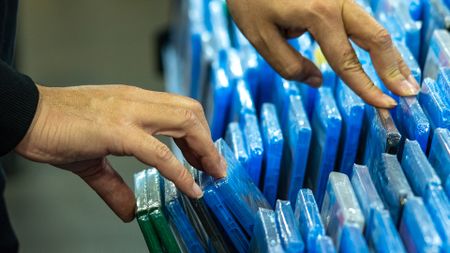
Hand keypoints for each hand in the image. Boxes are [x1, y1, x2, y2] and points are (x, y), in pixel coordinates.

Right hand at [15, 84, 225, 221]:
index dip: (198, 132)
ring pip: (184, 122)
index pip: (179, 108)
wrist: (25, 116)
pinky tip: (191, 188)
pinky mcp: (117, 131)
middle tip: (215, 167)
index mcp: (134, 101)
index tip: (205, 155)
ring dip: (204, 150)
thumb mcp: (93, 160)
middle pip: (191, 111)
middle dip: (208, 140)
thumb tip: (129, 210)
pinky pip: (159, 152)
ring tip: (212, 174)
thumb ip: (114, 186)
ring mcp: (128, 113)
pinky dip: (180, 171)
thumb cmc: (57, 128)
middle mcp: (137, 101)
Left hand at [227, 0, 419, 107]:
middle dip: (394, 68)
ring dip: (389, 55)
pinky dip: (374, 43)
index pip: (348, 61)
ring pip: (373, 28)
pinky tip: (381, 58)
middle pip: (377, 37)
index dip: (368, 87)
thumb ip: (289, 65)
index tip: (384, 104)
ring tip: (401, 78)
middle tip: (408, 93)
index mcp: (318, 14)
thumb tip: (318, 81)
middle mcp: (336, 2)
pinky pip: (361, 22)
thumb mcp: (261, 37)